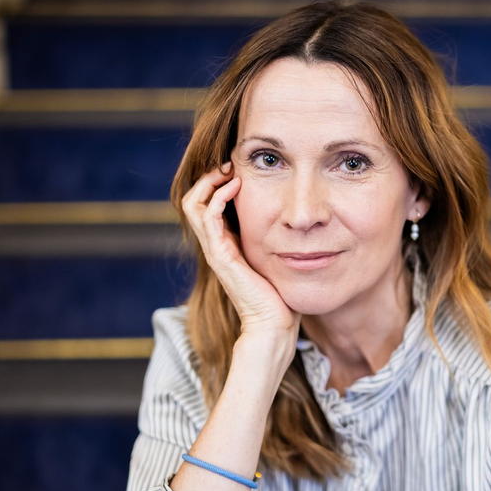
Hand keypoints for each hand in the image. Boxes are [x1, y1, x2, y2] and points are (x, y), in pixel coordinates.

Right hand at [181, 160, 301, 342]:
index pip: (206, 206)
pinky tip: (236, 187)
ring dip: (210, 182)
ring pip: (194, 205)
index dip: (216, 184)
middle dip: (209, 177)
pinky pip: (208, 217)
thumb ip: (277, 241)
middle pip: (194, 201)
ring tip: (230, 171)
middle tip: (230, 164)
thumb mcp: (276, 259)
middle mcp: (216, 246)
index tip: (237, 170)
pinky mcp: (221, 256)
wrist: (274, 326)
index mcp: (226, 245)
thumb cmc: (280, 297)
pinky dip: (218, 197)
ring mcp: (215, 251)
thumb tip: (296, 224)